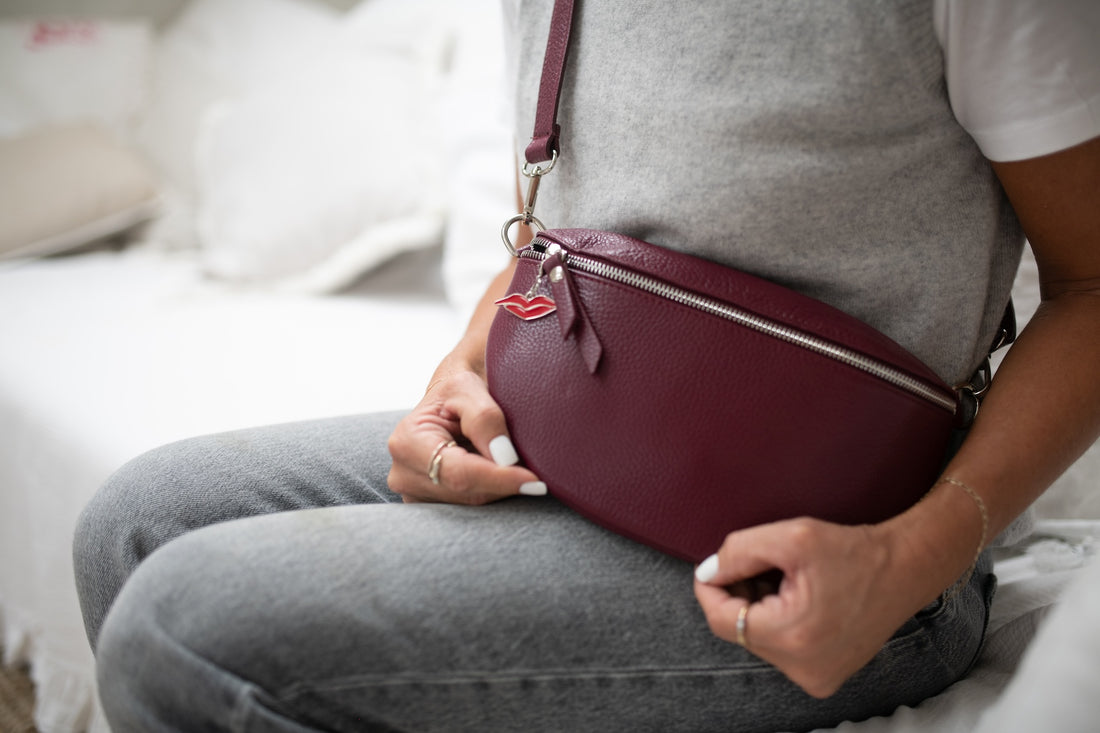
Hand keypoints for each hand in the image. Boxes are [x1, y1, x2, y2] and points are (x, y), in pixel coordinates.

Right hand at [387, 369, 545, 503]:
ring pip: (473, 503)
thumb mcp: (468, 389)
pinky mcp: (431, 503)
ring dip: (499, 487)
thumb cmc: (457, 389)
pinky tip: (498, 473)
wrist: (449, 398)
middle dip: (503, 482)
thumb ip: (485, 419)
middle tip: (533, 468)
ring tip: (510, 462)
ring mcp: (414, 493)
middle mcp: (404, 474)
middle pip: (467, 492)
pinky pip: (470, 506)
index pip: (459, 473)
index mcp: (407, 442)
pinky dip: (491, 491)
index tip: (534, 480)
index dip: (499, 478)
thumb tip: (504, 458)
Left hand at [693, 518, 924, 698]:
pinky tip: (797, 597)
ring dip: (759, 608)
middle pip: (740, 631)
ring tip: (784, 578)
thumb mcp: (791, 537)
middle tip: (758, 563)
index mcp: (794, 637)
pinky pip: (781, 650)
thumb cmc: (854, 551)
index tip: (712, 566)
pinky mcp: (825, 677)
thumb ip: (739, 552)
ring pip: (759, 640)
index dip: (710, 590)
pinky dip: (778, 622)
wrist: (907, 570)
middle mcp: (804, 668)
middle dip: (740, 595)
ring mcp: (817, 678)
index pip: (722, 621)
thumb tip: (707, 573)